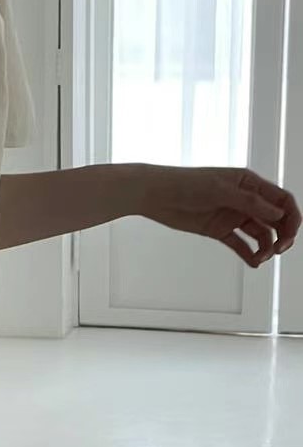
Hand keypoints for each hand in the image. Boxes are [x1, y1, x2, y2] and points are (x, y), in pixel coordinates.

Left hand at [134, 164, 299, 267]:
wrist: (157, 195)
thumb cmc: (187, 183)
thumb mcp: (220, 190)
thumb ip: (250, 202)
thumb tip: (278, 214)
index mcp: (250, 184)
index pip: (281, 200)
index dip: (291, 217)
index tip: (290, 235)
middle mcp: (245, 199)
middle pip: (275, 218)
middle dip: (282, 234)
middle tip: (279, 250)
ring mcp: (232, 215)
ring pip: (259, 233)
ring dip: (265, 246)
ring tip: (261, 258)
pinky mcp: (219, 230)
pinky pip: (240, 243)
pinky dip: (249, 253)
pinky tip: (254, 263)